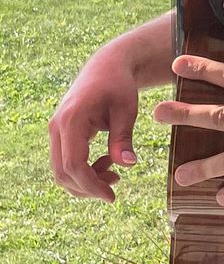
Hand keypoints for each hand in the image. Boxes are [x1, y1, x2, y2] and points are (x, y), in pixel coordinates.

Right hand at [49, 53, 140, 201]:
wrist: (106, 67)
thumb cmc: (119, 85)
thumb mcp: (127, 109)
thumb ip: (124, 137)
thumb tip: (128, 165)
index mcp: (72, 120)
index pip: (74, 164)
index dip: (91, 185)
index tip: (112, 196)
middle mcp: (56, 127)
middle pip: (62, 172)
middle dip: (87, 187)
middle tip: (115, 186)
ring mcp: (55, 131)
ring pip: (61, 170)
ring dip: (85, 180)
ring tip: (114, 173)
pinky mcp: (59, 134)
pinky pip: (65, 161)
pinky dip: (83, 170)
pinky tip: (106, 163)